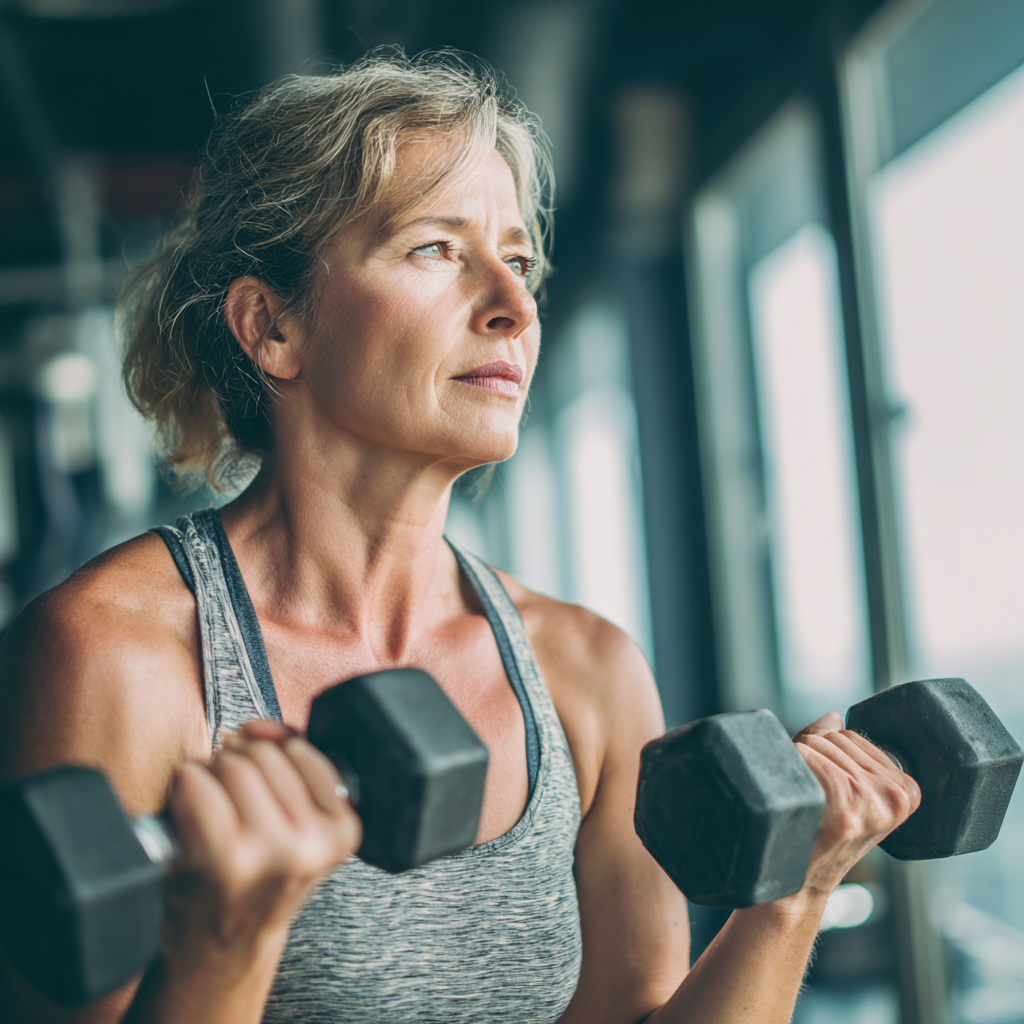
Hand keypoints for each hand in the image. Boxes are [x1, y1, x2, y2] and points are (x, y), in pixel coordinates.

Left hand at [160, 720, 360, 984]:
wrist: (220, 950)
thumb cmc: (253, 879)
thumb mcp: (299, 823)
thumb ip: (294, 763)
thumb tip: (259, 726)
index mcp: (342, 831)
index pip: (301, 749)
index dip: (272, 753)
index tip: (258, 774)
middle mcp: (310, 843)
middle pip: (262, 753)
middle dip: (238, 765)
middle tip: (231, 805)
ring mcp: (268, 851)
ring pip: (230, 762)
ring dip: (210, 777)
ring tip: (211, 814)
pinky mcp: (222, 857)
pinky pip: (196, 780)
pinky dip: (182, 790)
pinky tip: (189, 820)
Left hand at [790, 713, 920, 897]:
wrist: (799, 882)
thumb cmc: (818, 833)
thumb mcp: (846, 791)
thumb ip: (840, 749)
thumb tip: (834, 716)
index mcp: (906, 791)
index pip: (851, 735)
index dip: (825, 749)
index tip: (823, 783)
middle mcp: (896, 797)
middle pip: (835, 737)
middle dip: (812, 752)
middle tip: (810, 792)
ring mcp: (872, 805)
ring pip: (819, 744)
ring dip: (799, 760)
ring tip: (804, 797)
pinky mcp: (847, 812)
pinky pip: (811, 758)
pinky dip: (794, 764)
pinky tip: (797, 793)